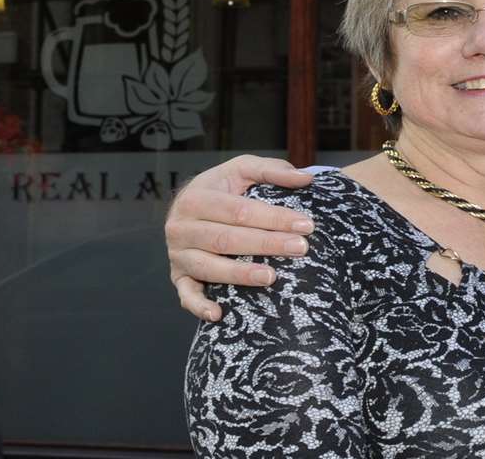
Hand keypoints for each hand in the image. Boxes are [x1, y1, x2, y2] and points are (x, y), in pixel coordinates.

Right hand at [165, 155, 314, 321]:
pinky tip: (218, 313)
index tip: (305, 225)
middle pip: (227, 239)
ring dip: (241, 274)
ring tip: (272, 276)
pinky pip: (186, 295)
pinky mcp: (179, 277)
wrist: (188, 207)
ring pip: (209, 267)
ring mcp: (178, 254)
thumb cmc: (222, 188)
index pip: (239, 210)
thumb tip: (306, 178)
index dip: (274, 218)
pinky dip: (200, 306)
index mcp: (196, 197)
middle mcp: (181, 227)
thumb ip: (272, 170)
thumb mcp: (242, 170)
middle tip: (300, 248)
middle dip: (267, 244)